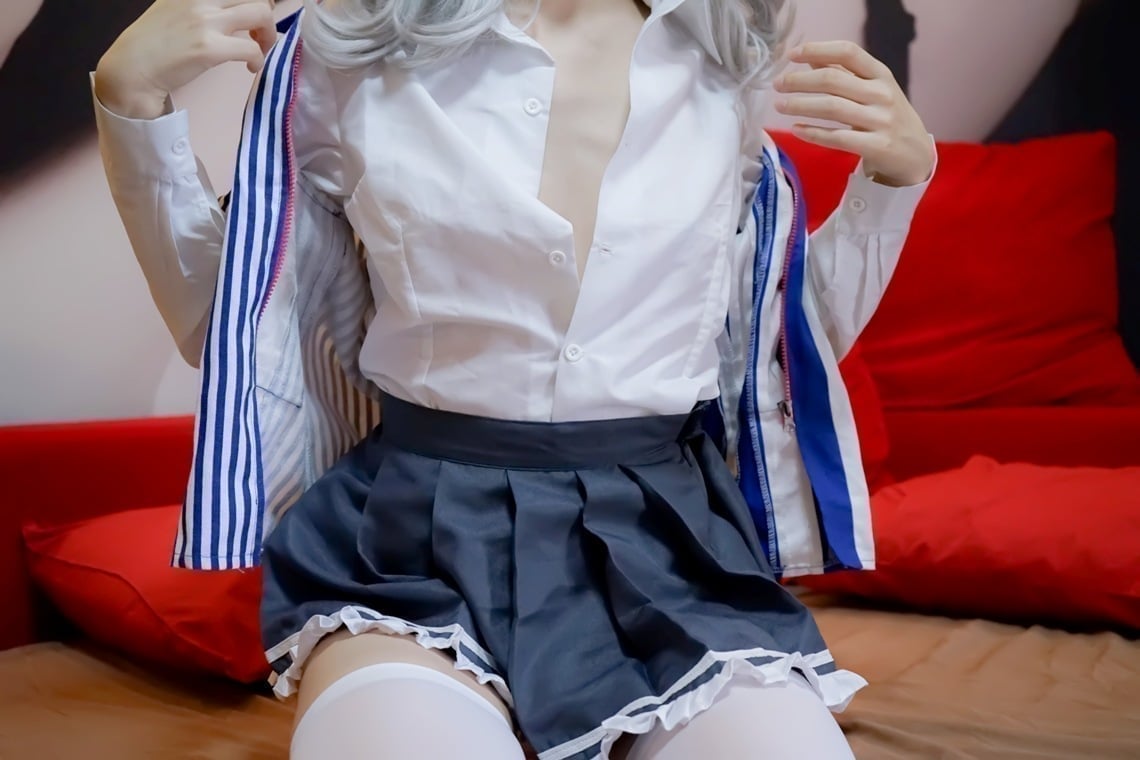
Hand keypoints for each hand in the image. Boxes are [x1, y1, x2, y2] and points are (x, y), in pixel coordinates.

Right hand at [94, 0, 276, 119]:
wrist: (131, 69)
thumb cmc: (153, 44)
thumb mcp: (173, 8)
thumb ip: (200, 5)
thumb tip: (227, 10)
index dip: (256, 1)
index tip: (253, 16)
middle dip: (266, 15)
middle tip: (260, 35)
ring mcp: (206, 22)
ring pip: (261, 13)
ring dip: (269, 34)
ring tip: (260, 49)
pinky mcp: (210, 48)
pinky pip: (252, 48)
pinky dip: (259, 59)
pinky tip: (251, 67)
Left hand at [773, 41, 933, 186]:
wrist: (915, 155)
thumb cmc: (888, 118)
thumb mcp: (874, 90)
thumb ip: (845, 75)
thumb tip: (811, 59)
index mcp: (881, 74)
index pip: (847, 52)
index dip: (817, 49)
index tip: (792, 54)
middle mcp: (882, 94)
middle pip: (832, 80)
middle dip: (799, 81)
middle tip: (777, 84)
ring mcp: (880, 120)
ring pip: (831, 108)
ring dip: (800, 105)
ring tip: (779, 105)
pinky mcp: (876, 146)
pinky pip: (837, 138)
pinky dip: (813, 133)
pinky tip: (796, 129)